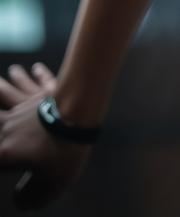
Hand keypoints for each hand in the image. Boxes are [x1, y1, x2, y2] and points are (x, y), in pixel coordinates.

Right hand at [0, 63, 89, 209]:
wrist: (81, 117)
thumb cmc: (64, 152)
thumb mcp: (49, 184)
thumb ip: (33, 195)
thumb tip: (24, 202)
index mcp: (5, 150)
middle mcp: (10, 125)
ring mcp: (30, 105)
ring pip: (13, 91)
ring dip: (8, 83)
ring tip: (9, 72)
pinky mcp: (50, 93)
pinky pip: (42, 81)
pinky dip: (37, 74)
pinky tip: (35, 68)